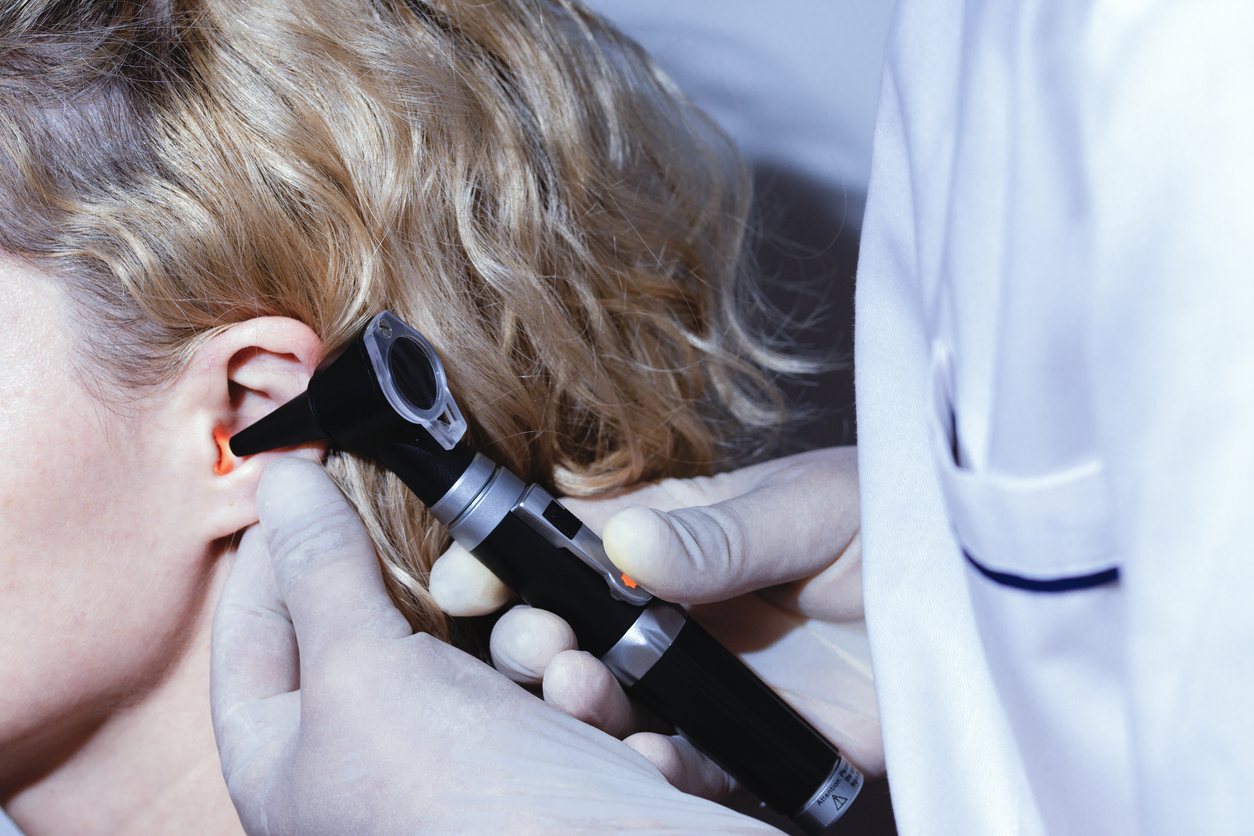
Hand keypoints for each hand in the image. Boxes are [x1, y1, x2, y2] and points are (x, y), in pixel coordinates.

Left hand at [210, 459, 778, 834]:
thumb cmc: (478, 814)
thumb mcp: (368, 672)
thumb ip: (321, 569)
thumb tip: (277, 476)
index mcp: (290, 768)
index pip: (250, 631)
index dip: (276, 547)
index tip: (313, 472)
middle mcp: (371, 775)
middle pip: (386, 633)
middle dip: (445, 597)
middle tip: (473, 565)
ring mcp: (466, 779)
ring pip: (488, 655)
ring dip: (536, 647)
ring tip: (562, 671)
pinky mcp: (551, 774)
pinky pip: (557, 694)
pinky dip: (584, 696)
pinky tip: (606, 720)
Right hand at [430, 446, 883, 801]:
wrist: (982, 607)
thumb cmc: (896, 521)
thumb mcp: (810, 510)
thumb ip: (722, 534)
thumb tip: (626, 540)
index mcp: (674, 530)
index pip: (569, 541)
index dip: (510, 560)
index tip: (470, 582)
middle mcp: (673, 607)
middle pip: (572, 628)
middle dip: (531, 640)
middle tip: (541, 648)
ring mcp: (705, 676)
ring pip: (611, 702)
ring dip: (579, 706)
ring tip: (579, 694)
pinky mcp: (745, 739)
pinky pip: (681, 763)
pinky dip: (652, 768)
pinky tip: (646, 757)